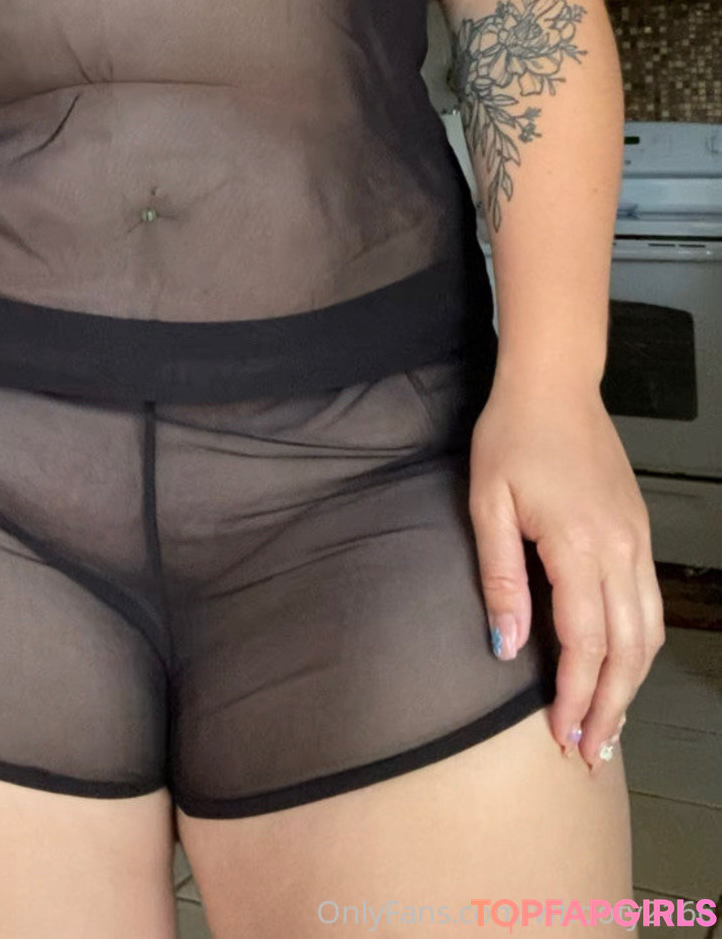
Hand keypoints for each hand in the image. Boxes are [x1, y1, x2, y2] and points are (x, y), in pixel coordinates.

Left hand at [468, 371, 665, 768]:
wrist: (555, 385)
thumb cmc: (513, 436)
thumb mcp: (488, 502)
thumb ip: (500, 577)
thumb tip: (507, 646)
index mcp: (579, 545)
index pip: (585, 643)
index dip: (577, 697)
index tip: (561, 734)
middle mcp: (619, 548)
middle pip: (626, 650)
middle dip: (611, 707)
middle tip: (591, 752)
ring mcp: (636, 539)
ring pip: (647, 631)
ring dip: (632, 683)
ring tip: (609, 725)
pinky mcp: (638, 531)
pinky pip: (649, 602)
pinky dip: (639, 646)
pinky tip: (622, 666)